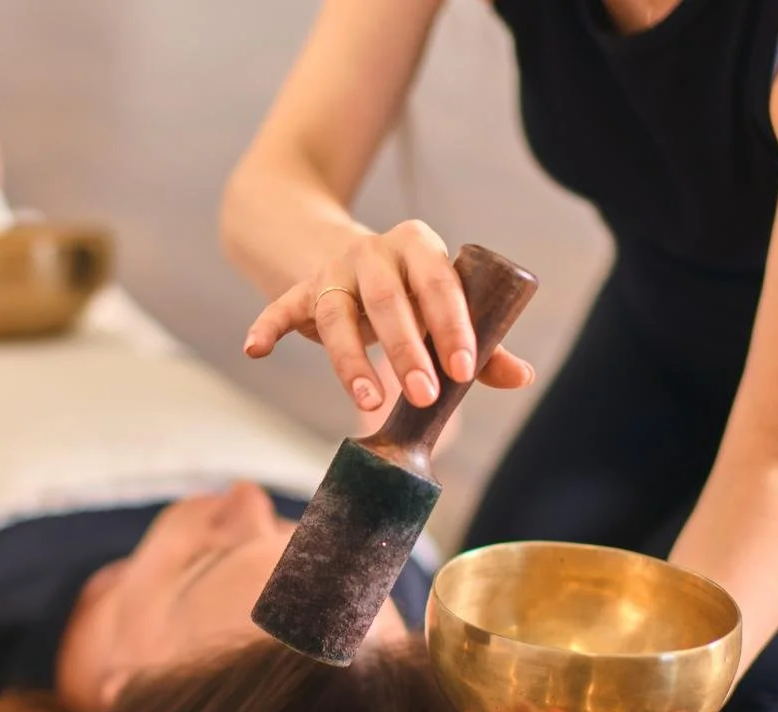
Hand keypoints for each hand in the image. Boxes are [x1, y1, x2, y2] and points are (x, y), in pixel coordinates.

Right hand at [242, 220, 534, 411]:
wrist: (349, 255)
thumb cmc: (412, 292)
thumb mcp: (445, 306)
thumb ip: (483, 342)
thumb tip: (521, 376)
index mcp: (418, 245)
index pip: (439, 283)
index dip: (453, 326)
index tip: (464, 370)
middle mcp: (372, 251)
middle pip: (387, 300)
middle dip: (406, 351)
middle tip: (425, 397)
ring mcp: (332, 271)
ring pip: (336, 313)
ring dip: (349, 359)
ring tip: (367, 400)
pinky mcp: (300, 291)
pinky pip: (280, 307)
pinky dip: (267, 326)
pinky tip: (256, 350)